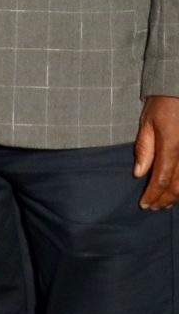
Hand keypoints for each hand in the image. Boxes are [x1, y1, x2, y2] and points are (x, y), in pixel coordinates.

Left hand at [133, 95, 178, 209]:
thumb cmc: (162, 105)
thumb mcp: (146, 124)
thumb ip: (144, 150)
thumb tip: (138, 174)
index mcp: (171, 146)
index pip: (161, 179)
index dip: (152, 195)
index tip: (144, 205)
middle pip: (177, 186)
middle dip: (164, 200)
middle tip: (153, 208)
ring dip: (176, 197)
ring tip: (164, 205)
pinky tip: (177, 192)